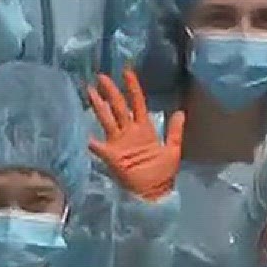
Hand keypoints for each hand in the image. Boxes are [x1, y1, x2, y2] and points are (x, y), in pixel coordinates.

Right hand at [87, 70, 184, 201]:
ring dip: (99, 106)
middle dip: (111, 91)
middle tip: (102, 76)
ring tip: (90, 91)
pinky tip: (86, 136)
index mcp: (144, 128)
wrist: (154, 194)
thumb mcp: (173, 150)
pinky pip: (100, 147)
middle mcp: (129, 132)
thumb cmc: (163, 174)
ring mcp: (119, 143)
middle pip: (119, 107)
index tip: (127, 72)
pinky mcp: (112, 156)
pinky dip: (92, 143)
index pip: (137, 103)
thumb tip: (180, 111)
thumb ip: (175, 131)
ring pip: (107, 120)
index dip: (133, 88)